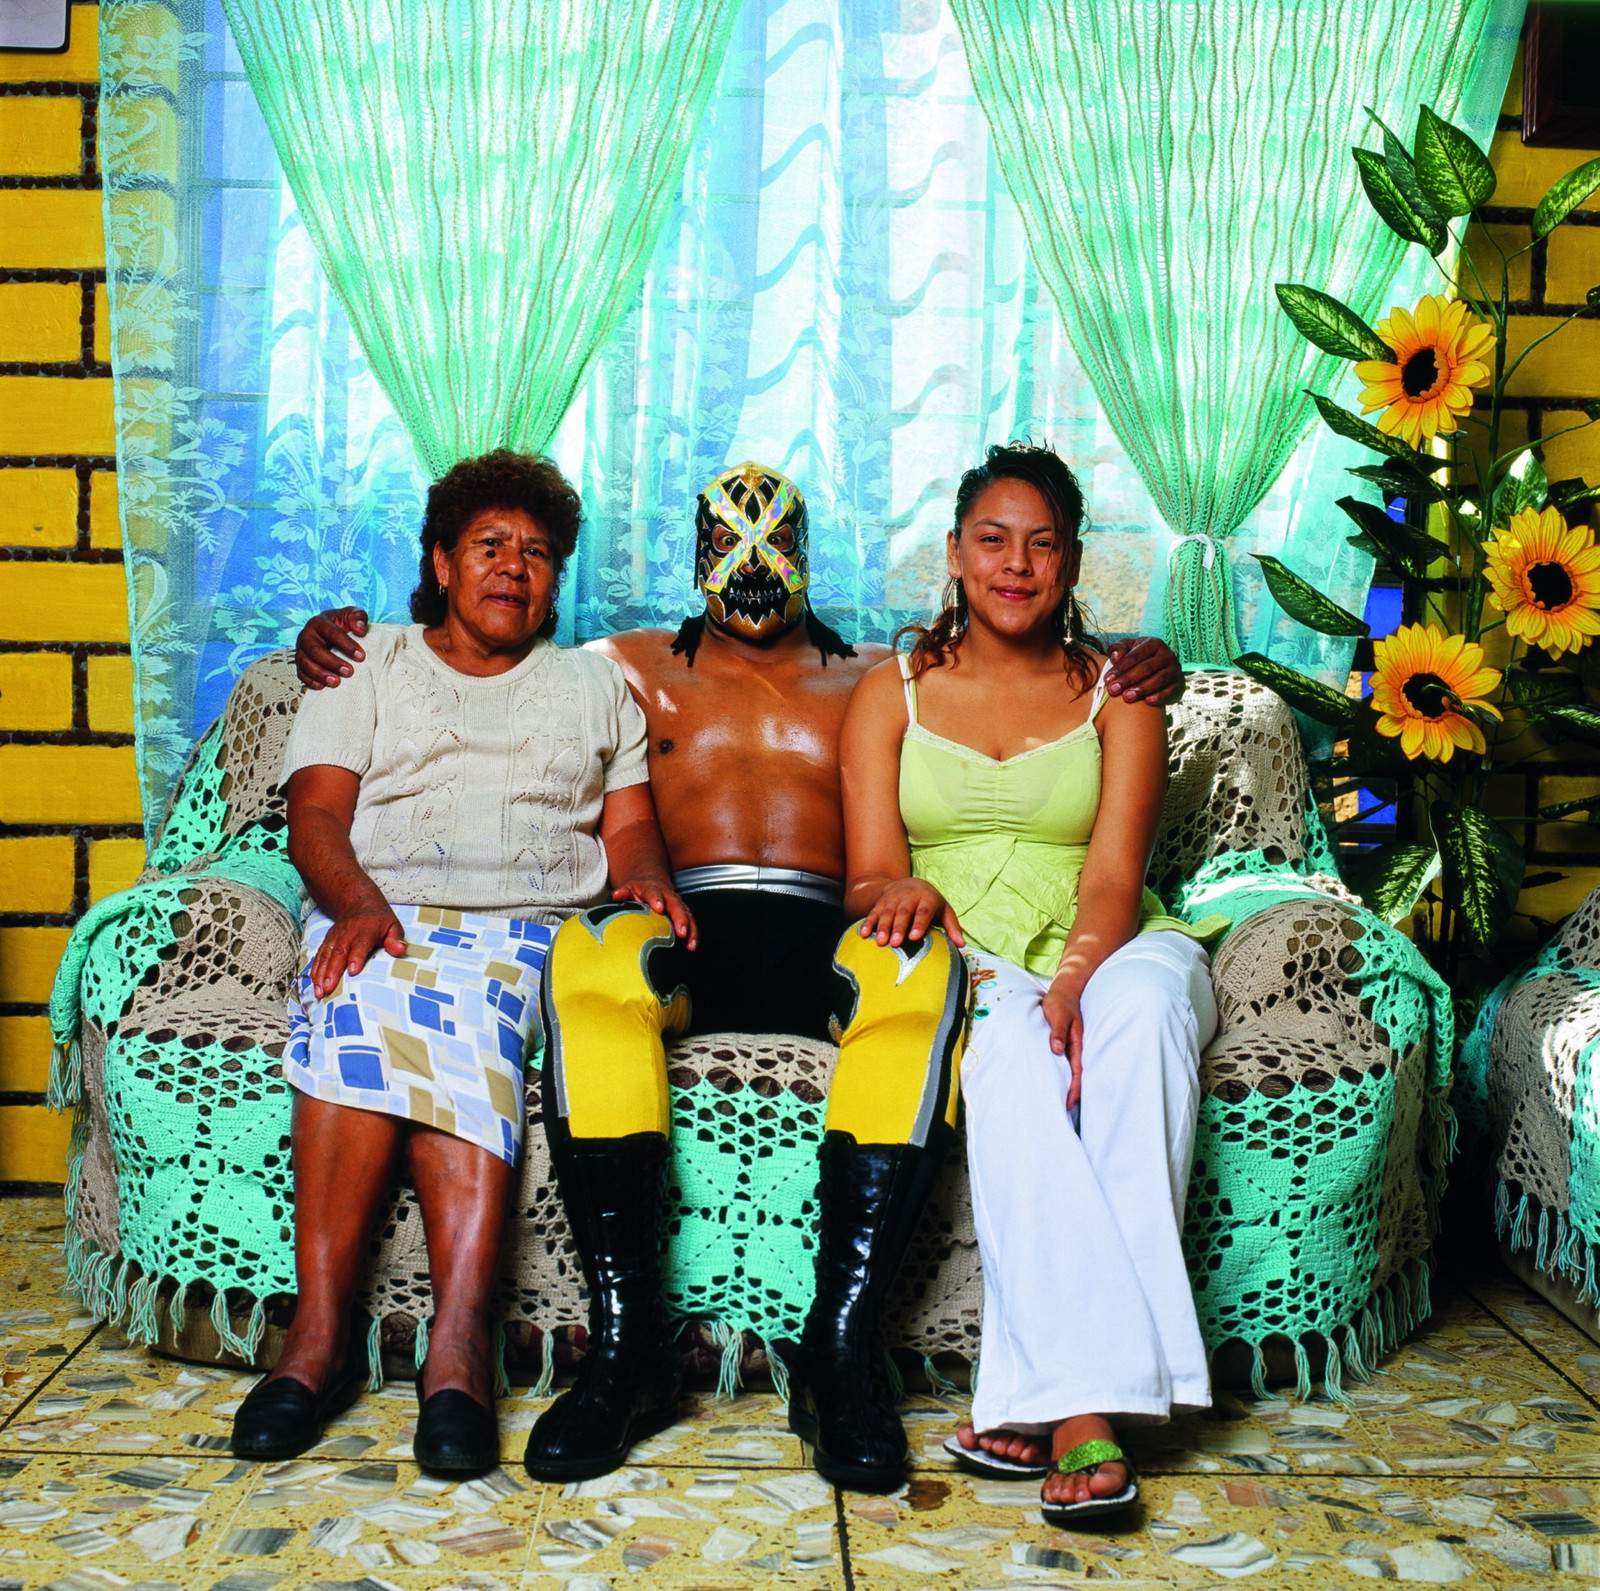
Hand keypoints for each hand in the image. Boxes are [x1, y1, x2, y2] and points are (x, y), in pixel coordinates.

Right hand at [297, 607, 369, 689]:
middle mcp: (306, 636)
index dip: (346, 645)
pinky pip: (300, 673)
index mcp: (319, 622)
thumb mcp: (352, 615)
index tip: (361, 657)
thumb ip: (358, 617)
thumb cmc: (343, 624)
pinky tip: (322, 687)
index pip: (331, 633)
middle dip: (332, 663)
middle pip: (315, 650)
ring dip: (320, 674)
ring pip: (305, 663)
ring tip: (336, 683)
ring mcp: (300, 650)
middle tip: (349, 672)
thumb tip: (360, 629)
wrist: (330, 632)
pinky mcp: (300, 663)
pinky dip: (309, 681)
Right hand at [309, 903, 404, 997]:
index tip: (353, 972)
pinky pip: (319, 956)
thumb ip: (395, 938)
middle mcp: (347, 934)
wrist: (358, 903)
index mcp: (366, 930)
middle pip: (338, 953)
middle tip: (329, 988)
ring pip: (326, 956)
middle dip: (332, 972)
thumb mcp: (393, 925)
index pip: (360, 944)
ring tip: (320, 991)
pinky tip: (314, 983)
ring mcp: (335, 938)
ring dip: (321, 974)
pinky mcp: (327, 941)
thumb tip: (400, 949)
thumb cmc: (379, 919)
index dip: (356, 957)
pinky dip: (315, 969)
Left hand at [611, 878, 697, 949]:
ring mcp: (678, 905)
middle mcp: (669, 896)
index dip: (657, 900)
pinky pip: (691, 923)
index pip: (655, 893)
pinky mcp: (684, 914)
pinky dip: (693, 934)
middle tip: (682, 932)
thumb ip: (623, 893)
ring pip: (687, 915)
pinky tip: (692, 946)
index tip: (659, 908)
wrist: (652, 882)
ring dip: (690, 929)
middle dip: (680, 919)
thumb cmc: (639, 890)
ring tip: (690, 944)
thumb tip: (617, 896)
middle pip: (677, 906)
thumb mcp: (629, 888)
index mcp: (653, 889)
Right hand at [857, 878, 964, 948]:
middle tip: (896, 943)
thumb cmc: (930, 904)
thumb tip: (961, 944)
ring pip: (887, 913)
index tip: (914, 937)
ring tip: (880, 942)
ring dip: (882, 927)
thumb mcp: (944, 911)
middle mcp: (909, 897)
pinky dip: (868, 923)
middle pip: (904, 912)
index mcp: (927, 898)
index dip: (919, 924)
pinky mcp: (881, 903)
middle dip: (899, 927)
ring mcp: (893, 899)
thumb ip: (952, 927)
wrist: (908, 883)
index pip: (923, 911)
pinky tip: (863, 934)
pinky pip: (873, 912)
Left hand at [1042, 978, 1084, 1109]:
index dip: (1073, 1090)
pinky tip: (1052, 1082)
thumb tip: (1056, 1049)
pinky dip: (1060, 1074)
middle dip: (1071, 1094)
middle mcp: (1075, 1048)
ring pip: (1069, 1071)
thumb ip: (1057, 1032)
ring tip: (1055, 1102)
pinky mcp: (1063, 1044)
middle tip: (1060, 1111)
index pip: (1077, 1072)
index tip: (1068, 1104)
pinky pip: (1063, 1063)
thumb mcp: (1057, 1014)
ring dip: (1065, 1085)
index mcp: (1077, 1043)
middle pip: (1075, 1076)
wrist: (1063, 991)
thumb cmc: (1059, 1003)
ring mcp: (1070, 1047)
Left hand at [1105, 636, 1183, 706]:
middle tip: (1113, 690)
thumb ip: (1118, 648)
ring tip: (1126, 697)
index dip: (1120, 668)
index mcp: (1154, 644)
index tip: (1107, 679)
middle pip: (1146, 668)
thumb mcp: (1127, 649)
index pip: (1135, 656)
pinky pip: (1170, 690)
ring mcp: (1175, 670)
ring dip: (1142, 689)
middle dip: (1128, 679)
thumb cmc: (1137, 658)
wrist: (1159, 669)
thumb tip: (1115, 657)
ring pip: (1159, 679)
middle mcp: (1167, 655)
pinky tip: (1148, 701)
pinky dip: (1160, 696)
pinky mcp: (1179, 684)